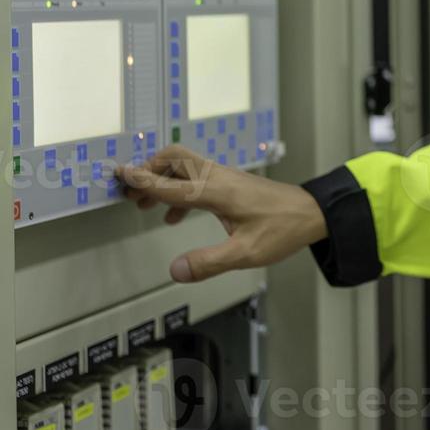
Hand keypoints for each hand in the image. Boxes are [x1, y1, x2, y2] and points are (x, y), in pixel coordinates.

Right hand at [115, 146, 327, 283]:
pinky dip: (178, 191)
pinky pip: (196, 178)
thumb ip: (209, 263)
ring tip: (144, 204)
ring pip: (184, 167)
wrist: (311, 214)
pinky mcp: (231, 183)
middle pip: (174, 159)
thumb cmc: (282, 230)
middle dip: (149, 171)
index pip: (169, 184)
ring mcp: (225, 178)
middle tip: (130, 191)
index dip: (141, 181)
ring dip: (161, 181)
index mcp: (216, 191)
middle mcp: (217, 178)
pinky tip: (174, 216)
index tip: (118, 175)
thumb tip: (175, 271)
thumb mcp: (246, 253)